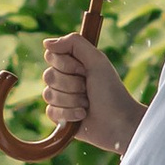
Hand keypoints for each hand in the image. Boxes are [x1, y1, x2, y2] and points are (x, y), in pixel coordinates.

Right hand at [40, 31, 140, 152]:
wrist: (118, 121)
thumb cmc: (111, 90)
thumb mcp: (96, 60)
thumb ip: (74, 43)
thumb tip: (46, 43)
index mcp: (72, 63)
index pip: (51, 56)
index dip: (66, 64)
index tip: (84, 70)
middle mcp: (64, 79)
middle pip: (48, 76)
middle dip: (71, 84)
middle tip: (88, 88)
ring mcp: (60, 98)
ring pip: (48, 94)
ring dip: (72, 100)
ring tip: (87, 103)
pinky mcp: (59, 117)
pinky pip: (50, 111)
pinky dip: (69, 113)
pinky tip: (82, 115)